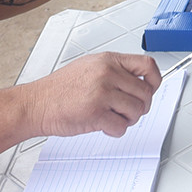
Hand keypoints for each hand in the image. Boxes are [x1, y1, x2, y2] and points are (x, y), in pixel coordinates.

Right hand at [24, 52, 160, 137]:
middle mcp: (107, 73)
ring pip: (137, 110)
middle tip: (129, 111)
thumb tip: (139, 81)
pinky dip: (116, 131)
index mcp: (108, 60)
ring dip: (129, 119)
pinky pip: (121, 126)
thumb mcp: (90, 66)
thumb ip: (115, 71)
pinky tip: (105, 127)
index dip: (155, 80)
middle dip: (141, 106)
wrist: (36, 104)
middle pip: (145, 92)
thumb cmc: (60, 88)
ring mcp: (102, 93)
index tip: (151, 89)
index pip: (147, 65)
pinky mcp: (95, 113)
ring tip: (115, 118)